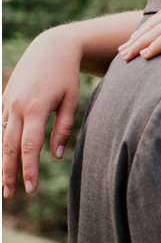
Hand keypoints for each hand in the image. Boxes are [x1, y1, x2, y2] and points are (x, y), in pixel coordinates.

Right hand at [2, 27, 81, 196]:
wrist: (52, 47)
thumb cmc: (66, 76)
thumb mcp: (71, 101)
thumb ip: (63, 129)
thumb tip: (54, 156)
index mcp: (36, 108)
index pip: (29, 147)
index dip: (29, 170)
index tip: (31, 188)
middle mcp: (17, 106)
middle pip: (9, 147)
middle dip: (8, 172)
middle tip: (10, 194)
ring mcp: (8, 102)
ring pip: (1, 137)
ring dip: (1, 160)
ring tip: (3, 182)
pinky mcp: (5, 98)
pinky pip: (0, 125)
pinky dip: (0, 142)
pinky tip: (2, 158)